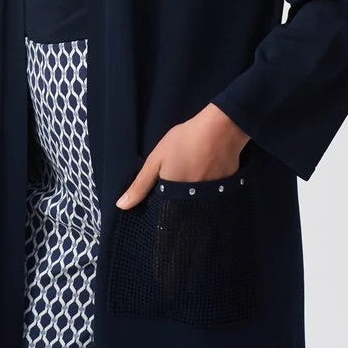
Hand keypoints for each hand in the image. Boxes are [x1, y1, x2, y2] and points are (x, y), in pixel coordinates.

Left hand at [115, 103, 249, 208]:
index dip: (164, 214)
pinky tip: (208, 179)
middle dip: (179, 207)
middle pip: (184, 213)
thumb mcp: (157, 159)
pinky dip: (209, 193)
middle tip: (178, 193)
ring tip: (193, 183)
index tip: (161, 209)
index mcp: (174, 197)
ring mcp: (212, 199)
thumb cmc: (184, 141)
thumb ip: (140, 184)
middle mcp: (193, 203)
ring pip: (199, 207)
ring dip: (195, 200)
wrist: (220, 129)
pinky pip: (214, 199)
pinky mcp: (226, 192)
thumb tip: (121, 206)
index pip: (167, 218)